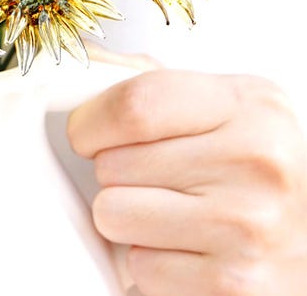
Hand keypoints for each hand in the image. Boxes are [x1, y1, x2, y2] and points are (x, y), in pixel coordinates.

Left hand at [67, 70, 306, 294]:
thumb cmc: (251, 168)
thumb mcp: (216, 106)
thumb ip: (146, 81)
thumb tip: (77, 62)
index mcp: (249, 104)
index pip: (136, 104)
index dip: (91, 122)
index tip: (87, 132)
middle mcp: (258, 161)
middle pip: (113, 162)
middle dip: (113, 172)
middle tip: (154, 178)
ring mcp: (250, 226)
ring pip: (113, 213)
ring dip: (127, 219)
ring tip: (170, 213)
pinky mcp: (235, 285)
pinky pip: (139, 267)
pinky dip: (152, 263)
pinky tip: (187, 250)